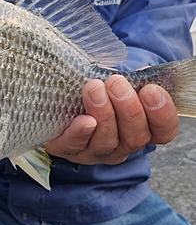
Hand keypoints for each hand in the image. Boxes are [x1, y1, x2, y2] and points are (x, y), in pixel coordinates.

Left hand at [45, 75, 177, 164]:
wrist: (61, 106)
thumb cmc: (98, 93)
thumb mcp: (117, 87)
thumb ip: (132, 82)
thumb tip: (143, 72)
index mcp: (141, 130)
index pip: (163, 132)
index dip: (162, 114)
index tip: (151, 90)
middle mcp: (121, 146)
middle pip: (135, 137)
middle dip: (128, 108)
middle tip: (116, 83)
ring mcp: (95, 152)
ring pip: (107, 141)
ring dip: (103, 113)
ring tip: (95, 88)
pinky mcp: (69, 150)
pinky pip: (75, 145)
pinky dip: (80, 132)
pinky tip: (83, 120)